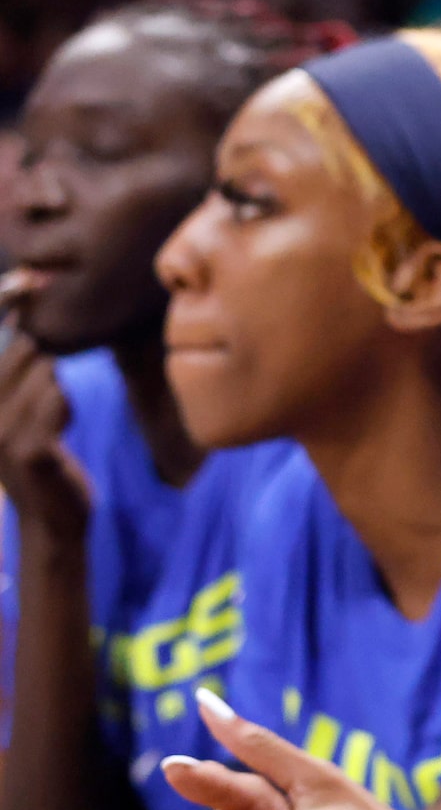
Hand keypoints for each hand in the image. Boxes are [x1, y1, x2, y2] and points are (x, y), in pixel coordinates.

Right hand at [0, 283, 91, 543]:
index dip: (16, 312)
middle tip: (60, 382)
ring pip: (45, 375)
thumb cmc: (47, 466)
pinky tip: (65, 417)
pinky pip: (56, 402)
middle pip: (25, 353)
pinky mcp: (29, 450)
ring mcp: (2, 432)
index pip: (4, 347)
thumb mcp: (30, 416)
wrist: (54, 525)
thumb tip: (27, 318)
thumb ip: (28, 375)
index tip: (32, 284)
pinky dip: (65, 404)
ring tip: (60, 414)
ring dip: (62, 387)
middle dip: (49, 353)